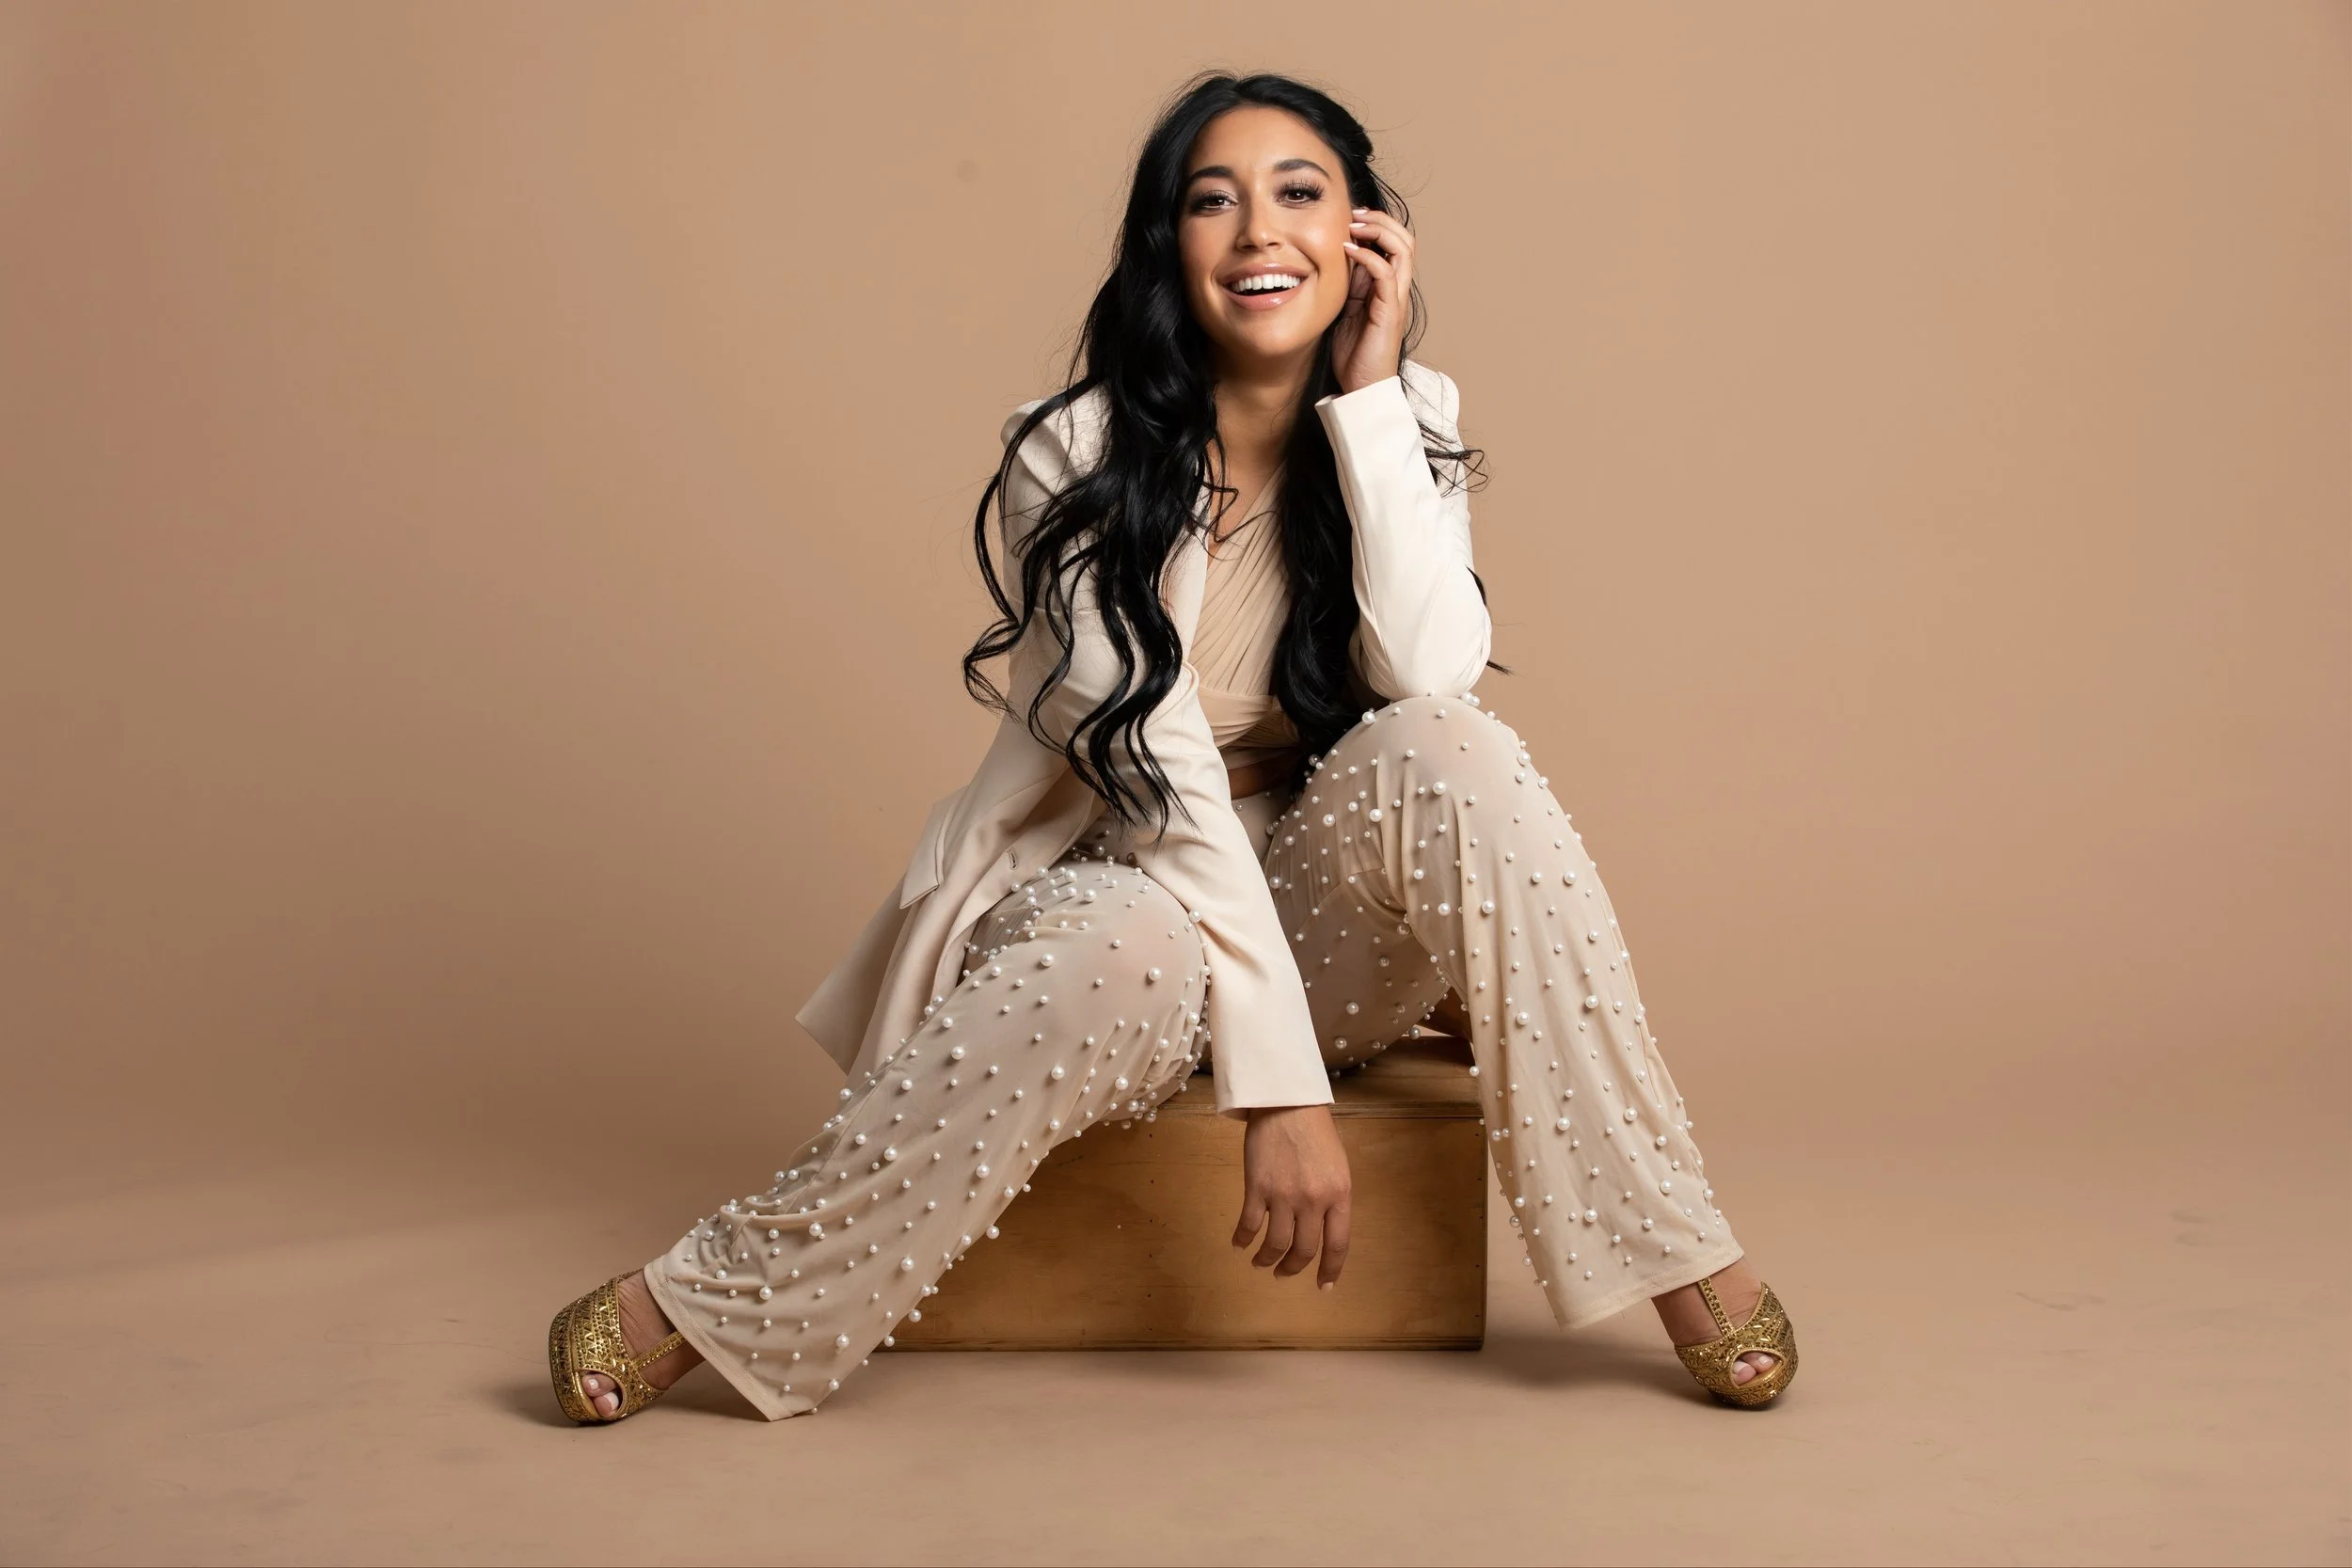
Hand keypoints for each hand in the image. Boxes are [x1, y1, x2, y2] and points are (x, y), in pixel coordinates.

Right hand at [1232, 1103, 1352, 1287]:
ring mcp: (1284, 1196)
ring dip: (1267, 1260)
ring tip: (1262, 1264)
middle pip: (1304, 1250)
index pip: (1337, 1245)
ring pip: (1276, 1244)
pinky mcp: (1257, 1188)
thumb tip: (1323, 1229)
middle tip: (1285, 1274)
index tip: (1324, 1285)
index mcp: (1340, 1195)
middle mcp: (1314, 1201)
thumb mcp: (1337, 1166)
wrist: (1286, 1101)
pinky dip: (1243, 1240)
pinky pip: (1248, 1225)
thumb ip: (1333, 1198)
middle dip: (1294, 1268)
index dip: (1330, 1270)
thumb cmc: (1315, 1131)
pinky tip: (1240, 1245)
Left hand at [1330, 206, 1415, 394]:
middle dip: (1380, 219)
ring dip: (1378, 230)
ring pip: (1403, 249)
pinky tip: (1348, 250)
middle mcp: (1395, 289)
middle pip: (1404, 239)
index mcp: (1385, 287)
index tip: (1348, 216)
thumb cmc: (1351, 355)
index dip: (1375, 224)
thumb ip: (1344, 286)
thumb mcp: (1343, 310)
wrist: (1360, 389)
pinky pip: (1387, 273)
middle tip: (1354, 213)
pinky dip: (1368, 255)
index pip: (1391, 243)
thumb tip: (1329, 260)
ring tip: (1353, 225)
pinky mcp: (1390, 311)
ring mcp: (1395, 299)